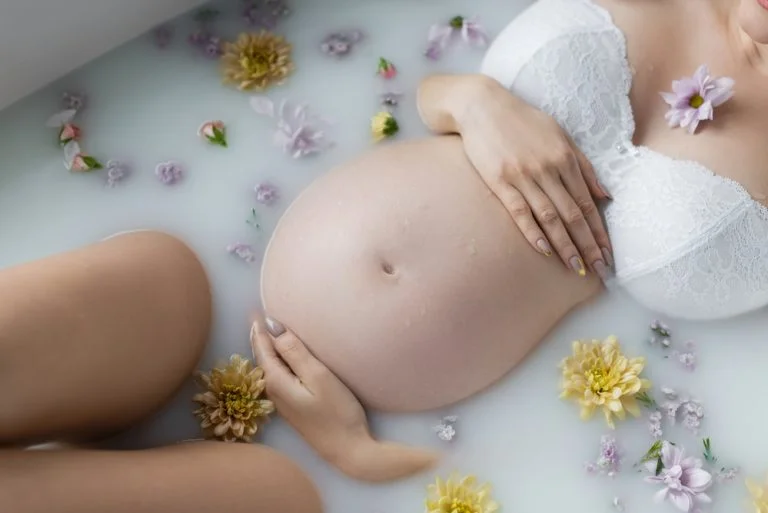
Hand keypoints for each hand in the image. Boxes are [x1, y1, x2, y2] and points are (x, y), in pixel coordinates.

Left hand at [250, 315, 438, 481]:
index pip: (262, 347)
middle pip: (261, 357)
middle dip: (259, 336)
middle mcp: (273, 391)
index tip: (256, 308)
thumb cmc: (337, 412)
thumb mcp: (318, 376)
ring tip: (267, 330)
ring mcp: (282, 401)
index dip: (259, 327)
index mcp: (276, 380)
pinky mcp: (293, 406)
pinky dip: (276, 361)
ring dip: (267, 348)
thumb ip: (294, 351)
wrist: (349, 450)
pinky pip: (277, 375)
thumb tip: (272, 327)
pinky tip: (283, 357)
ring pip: (269, 367)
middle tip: (257, 314)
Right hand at [454, 76, 612, 278]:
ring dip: (565, 245)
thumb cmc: (521, 121)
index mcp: (565, 158)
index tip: (607, 253)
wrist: (482, 106)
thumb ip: (583, 166)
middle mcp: (548, 169)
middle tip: (599, 269)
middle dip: (588, 244)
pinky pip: (520, 211)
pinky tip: (544, 251)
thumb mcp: (559, 135)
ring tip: (576, 267)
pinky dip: (533, 232)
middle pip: (573, 214)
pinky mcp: (500, 181)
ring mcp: (524, 176)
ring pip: (550, 217)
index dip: (599, 230)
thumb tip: (605, 195)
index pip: (587, 202)